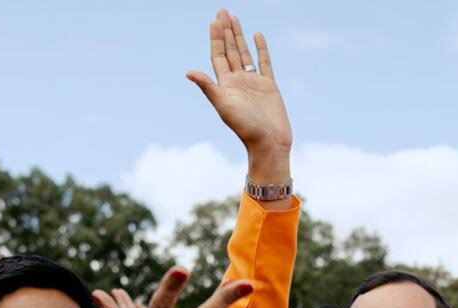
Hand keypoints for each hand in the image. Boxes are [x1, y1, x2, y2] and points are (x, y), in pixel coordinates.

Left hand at [186, 9, 290, 183]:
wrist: (268, 143)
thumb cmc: (245, 128)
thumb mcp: (224, 106)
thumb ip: (208, 87)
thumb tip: (188, 71)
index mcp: (225, 85)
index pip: (218, 55)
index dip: (216, 38)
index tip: (215, 20)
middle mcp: (238, 81)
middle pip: (230, 50)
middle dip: (225, 31)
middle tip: (222, 11)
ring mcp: (253, 83)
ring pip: (244, 53)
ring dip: (239, 36)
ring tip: (234, 18)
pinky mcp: (269, 86)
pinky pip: (264, 62)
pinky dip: (260, 48)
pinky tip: (257, 36)